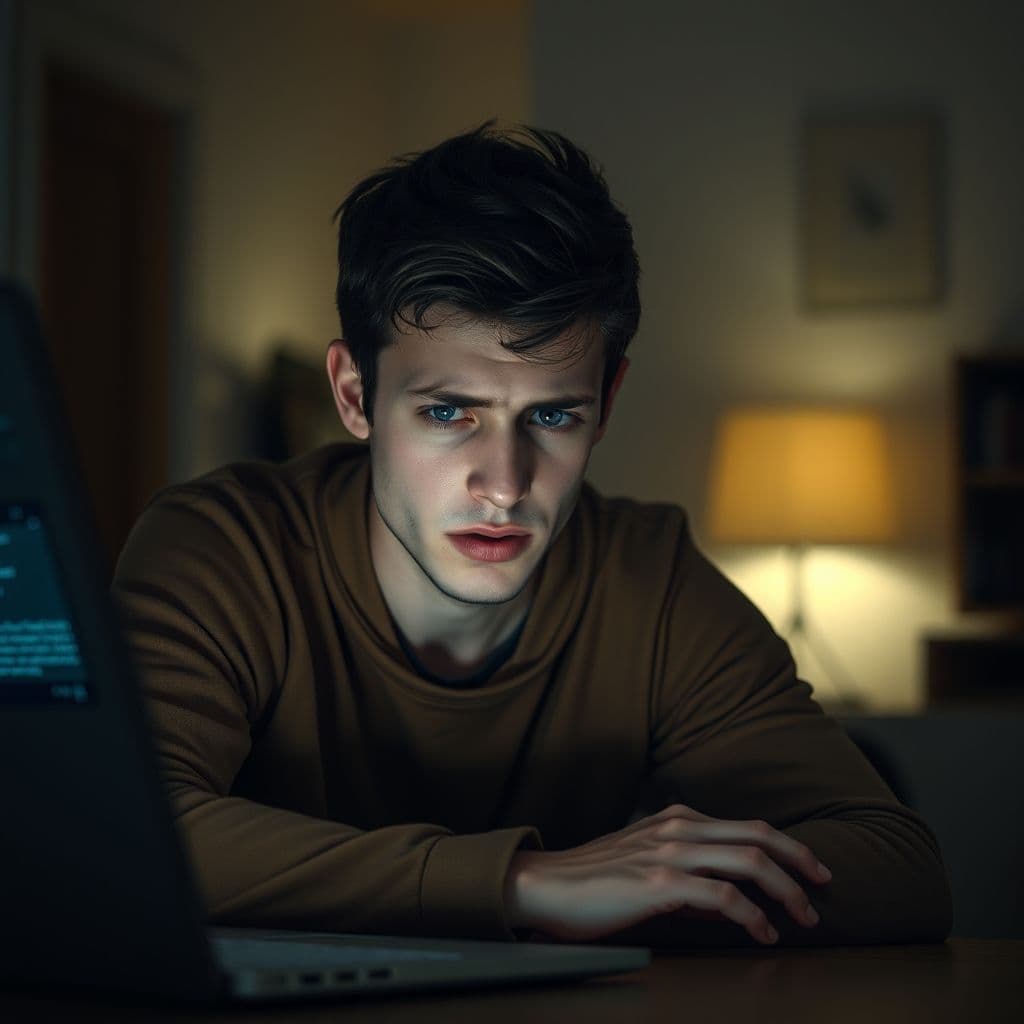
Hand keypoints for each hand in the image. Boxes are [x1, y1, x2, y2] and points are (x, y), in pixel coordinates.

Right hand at [504, 803, 831, 943]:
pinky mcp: (659, 882)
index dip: (786, 846)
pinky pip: (722, 895)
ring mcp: (669, 852)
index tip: (811, 869)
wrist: (546, 886)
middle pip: (757, 835)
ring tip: (803, 917)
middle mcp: (678, 827)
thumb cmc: (594, 881)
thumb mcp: (647, 865)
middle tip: (825, 886)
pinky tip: (763, 932)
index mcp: (676, 819)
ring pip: (748, 861)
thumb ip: (690, 876)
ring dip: (785, 890)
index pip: (745, 826)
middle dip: (800, 861)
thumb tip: (732, 903)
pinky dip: (752, 915)